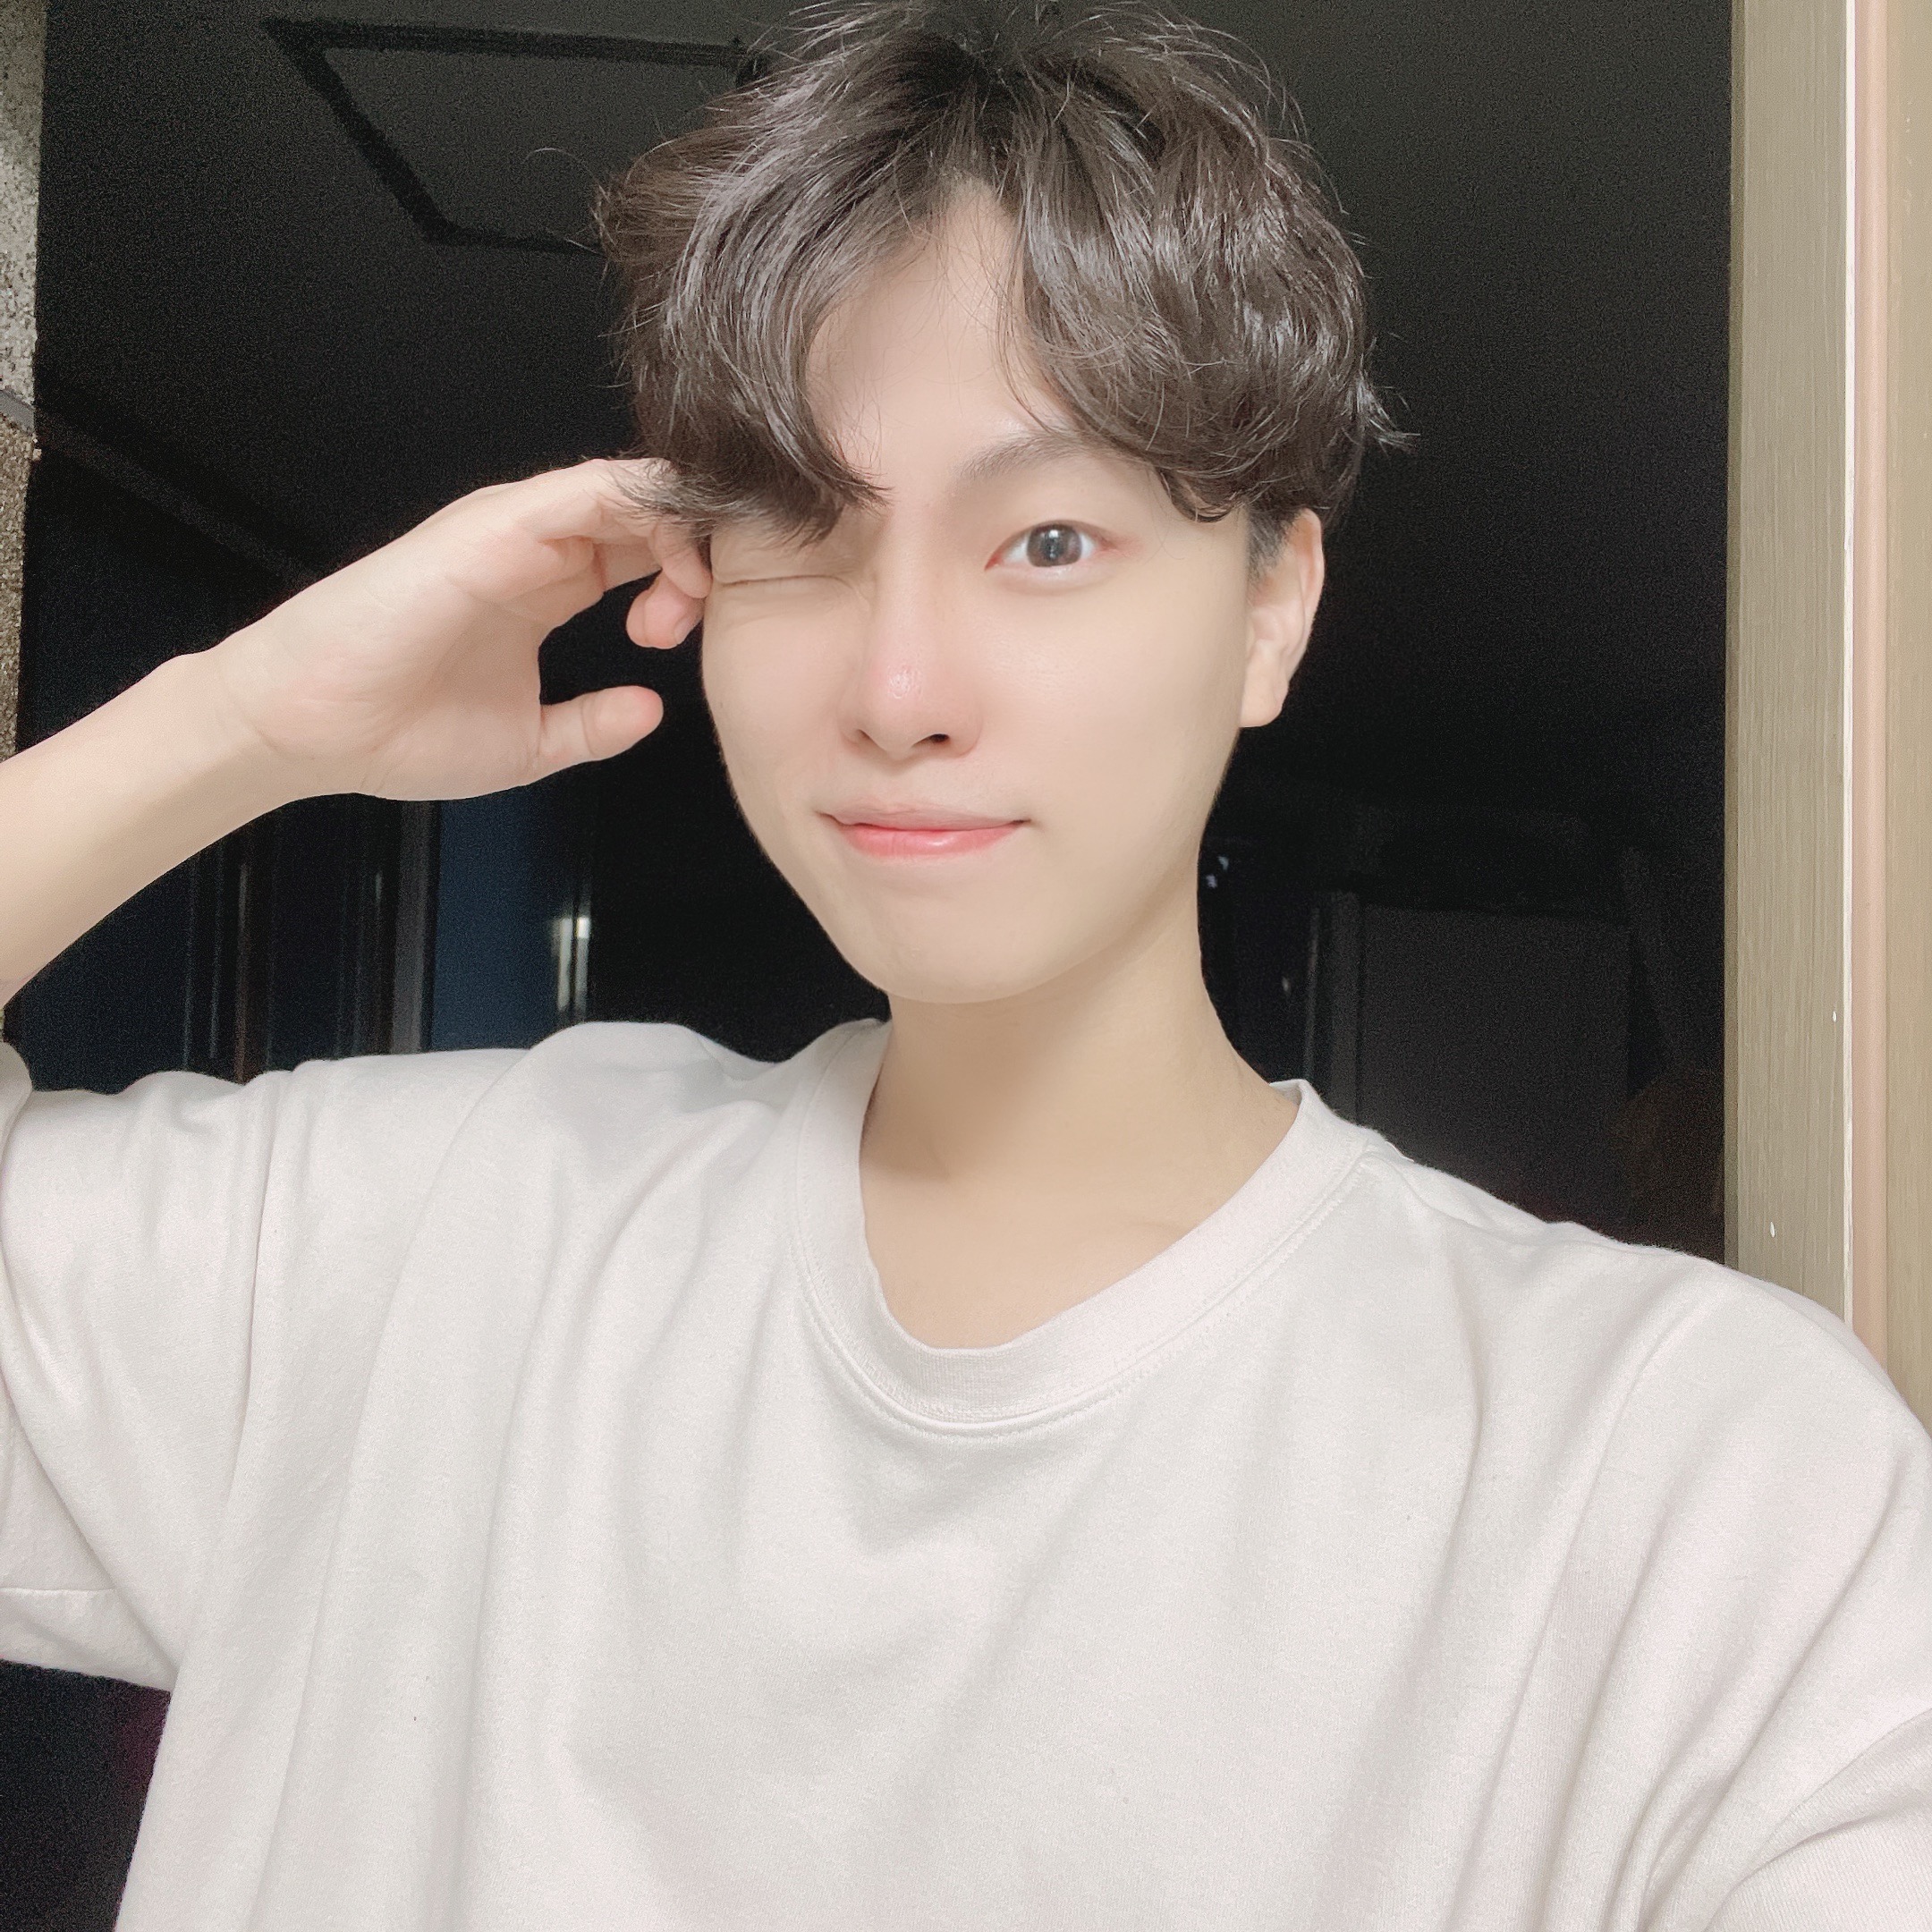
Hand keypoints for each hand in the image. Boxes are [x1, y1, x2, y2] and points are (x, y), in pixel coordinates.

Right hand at [202, 456, 712, 801]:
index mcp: (551, 587)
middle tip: (719, 605)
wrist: (311, 729)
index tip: (709, 634)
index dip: (699, 578)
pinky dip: (646, 508)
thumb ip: (593, 724)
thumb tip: (650, 712)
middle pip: (651, 510)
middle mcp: (538, 547)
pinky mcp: (490, 528)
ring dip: (685, 526)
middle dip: (706, 545)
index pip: (649, 550)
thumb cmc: (399, 731)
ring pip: (630, 490)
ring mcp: (515, 532)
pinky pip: (587, 491)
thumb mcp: (529, 743)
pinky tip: (677, 553)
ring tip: (701, 586)